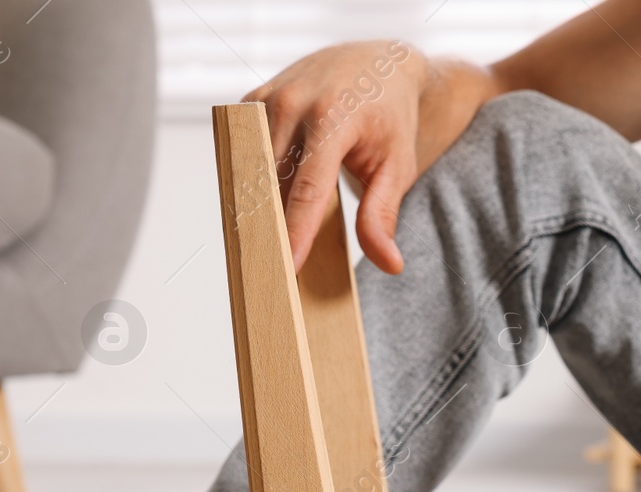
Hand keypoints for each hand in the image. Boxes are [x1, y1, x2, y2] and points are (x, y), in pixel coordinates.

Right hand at [245, 42, 497, 272]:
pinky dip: (250, 184)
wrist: (376, 65)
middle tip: (269, 277)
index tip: (288, 269)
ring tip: (261, 253)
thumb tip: (390, 265)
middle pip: (269, 182)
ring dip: (254, 209)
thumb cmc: (389, 119)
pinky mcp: (252, 101)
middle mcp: (293, 103)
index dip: (296, 231)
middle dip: (267, 230)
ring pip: (250, 169)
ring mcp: (267, 98)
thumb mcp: (398, 166)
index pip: (308, 187)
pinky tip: (258, 213)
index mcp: (333, 117)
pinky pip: (242, 152)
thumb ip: (384, 215)